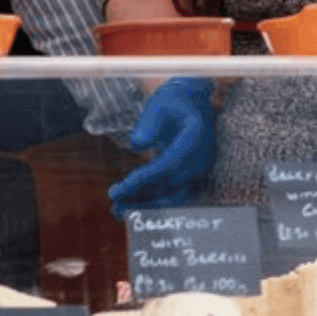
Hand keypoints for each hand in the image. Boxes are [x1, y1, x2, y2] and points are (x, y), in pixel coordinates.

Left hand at [109, 76, 216, 212]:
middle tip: (115, 208)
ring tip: (119, 212)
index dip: (143, 180)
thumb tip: (137, 144)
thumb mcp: (158, 106)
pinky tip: (134, 206)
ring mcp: (201, 170)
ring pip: (174, 197)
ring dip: (147, 207)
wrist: (193, 104)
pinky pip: (176, 195)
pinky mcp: (195, 177)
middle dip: (142, 201)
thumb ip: (149, 124)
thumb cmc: (172, 104)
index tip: (118, 190)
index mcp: (194, 139)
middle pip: (172, 187)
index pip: (168, 165)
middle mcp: (202, 159)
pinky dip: (156, 203)